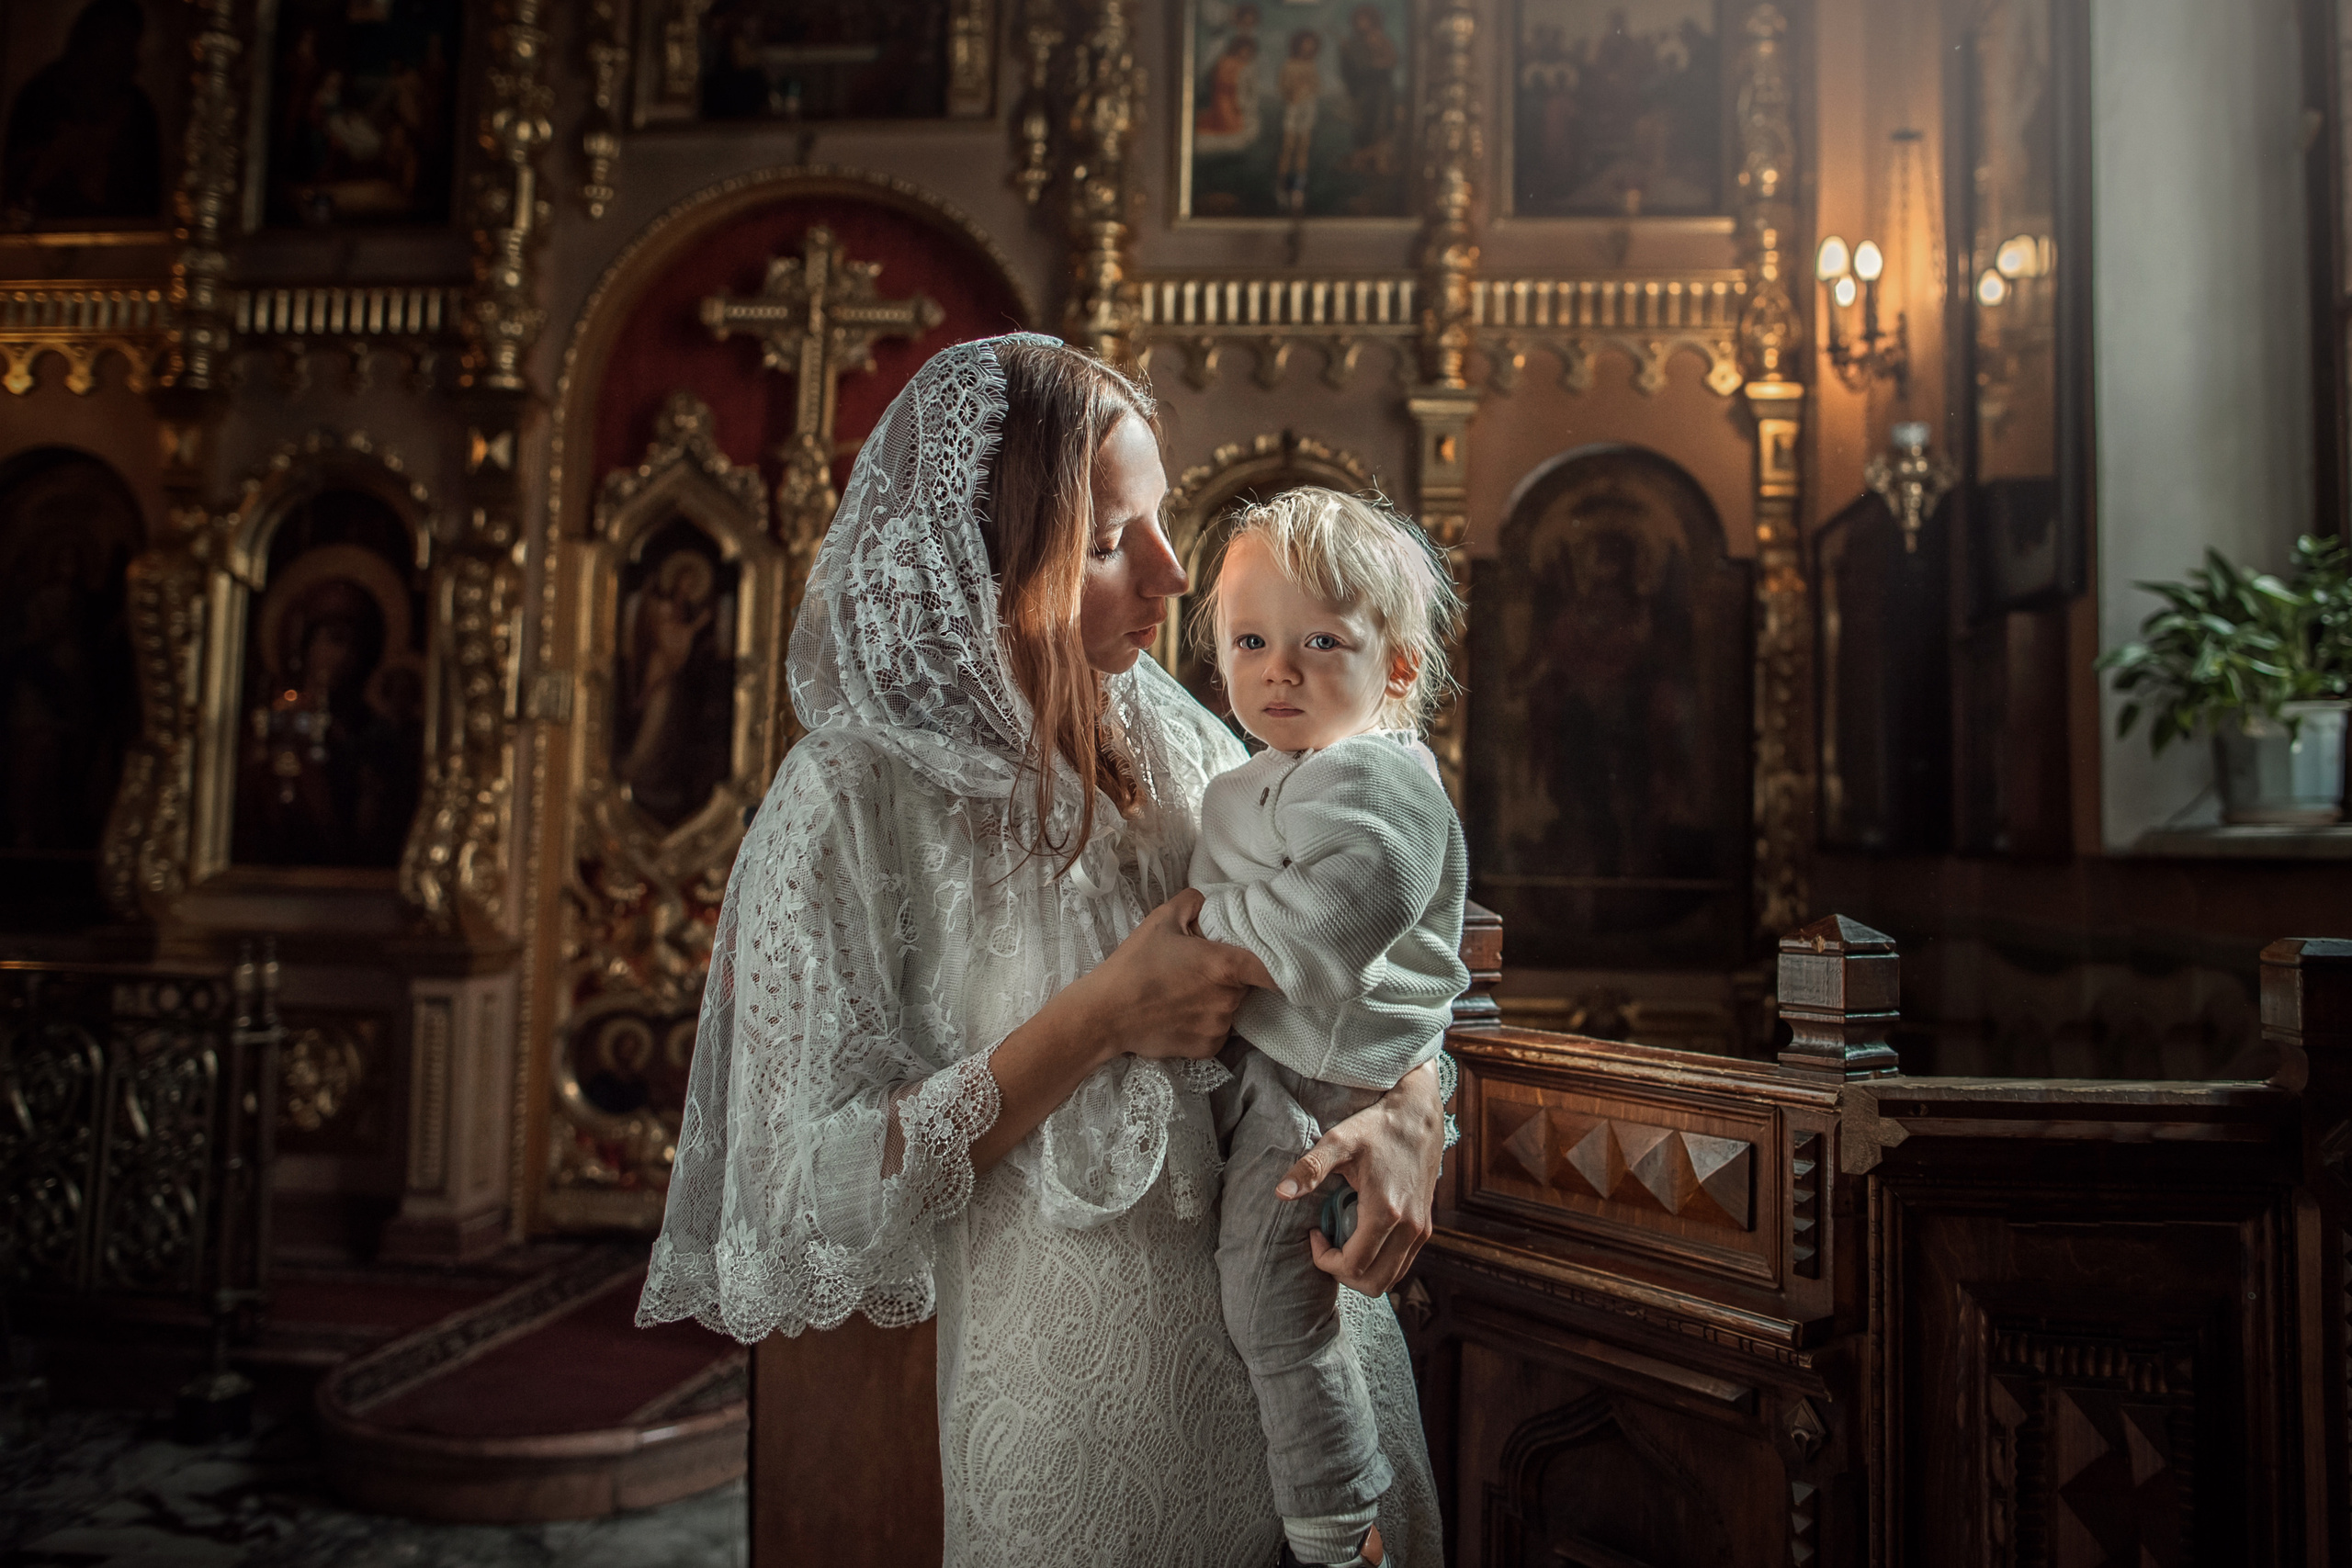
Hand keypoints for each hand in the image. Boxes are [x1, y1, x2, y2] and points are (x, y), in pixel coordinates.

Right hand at [1080, 889, 1261, 1063]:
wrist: (1106, 1014)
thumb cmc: (1135, 965)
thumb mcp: (1160, 920)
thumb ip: (1192, 902)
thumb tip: (1208, 900)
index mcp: (1225, 965)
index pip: (1272, 967)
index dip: (1276, 962)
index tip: (1272, 959)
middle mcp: (1229, 999)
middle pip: (1246, 985)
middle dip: (1231, 977)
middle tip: (1201, 969)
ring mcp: (1220, 1027)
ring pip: (1231, 1008)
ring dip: (1217, 1000)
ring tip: (1185, 993)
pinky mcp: (1208, 1048)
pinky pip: (1217, 1031)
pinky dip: (1206, 1023)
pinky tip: (1181, 1014)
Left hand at [1276, 1058, 1443, 1295]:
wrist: (1418, 1116)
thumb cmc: (1378, 1127)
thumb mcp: (1339, 1141)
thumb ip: (1310, 1169)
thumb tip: (1281, 1192)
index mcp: (1386, 1212)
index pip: (1353, 1266)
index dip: (1325, 1260)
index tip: (1314, 1234)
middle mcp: (1409, 1228)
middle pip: (1374, 1283)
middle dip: (1342, 1274)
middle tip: (1326, 1246)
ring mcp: (1421, 1230)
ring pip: (1390, 1279)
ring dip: (1362, 1271)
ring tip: (1342, 1242)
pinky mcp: (1425, 1227)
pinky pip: (1401, 1264)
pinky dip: (1378, 1263)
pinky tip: (1362, 1236)